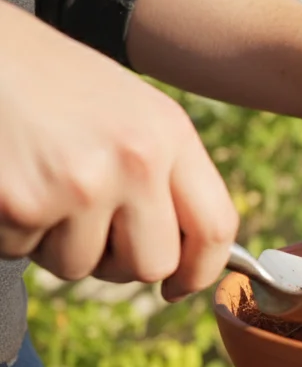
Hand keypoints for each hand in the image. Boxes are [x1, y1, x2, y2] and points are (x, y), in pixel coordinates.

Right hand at [0, 2, 237, 300]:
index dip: (201, 270)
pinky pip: (23, 251)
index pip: (215, 227)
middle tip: (89, 227)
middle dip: (118, 261)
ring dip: (57, 242)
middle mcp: (134, 161)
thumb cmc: (50, 81)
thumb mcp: (130, 110)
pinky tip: (8, 181)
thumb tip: (183, 258)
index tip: (180, 285)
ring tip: (40, 184)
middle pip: (150, 264)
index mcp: (169, 134)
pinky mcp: (23, 204)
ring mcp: (79, 184)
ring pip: (81, 266)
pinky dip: (12, 230)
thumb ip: (165, 174)